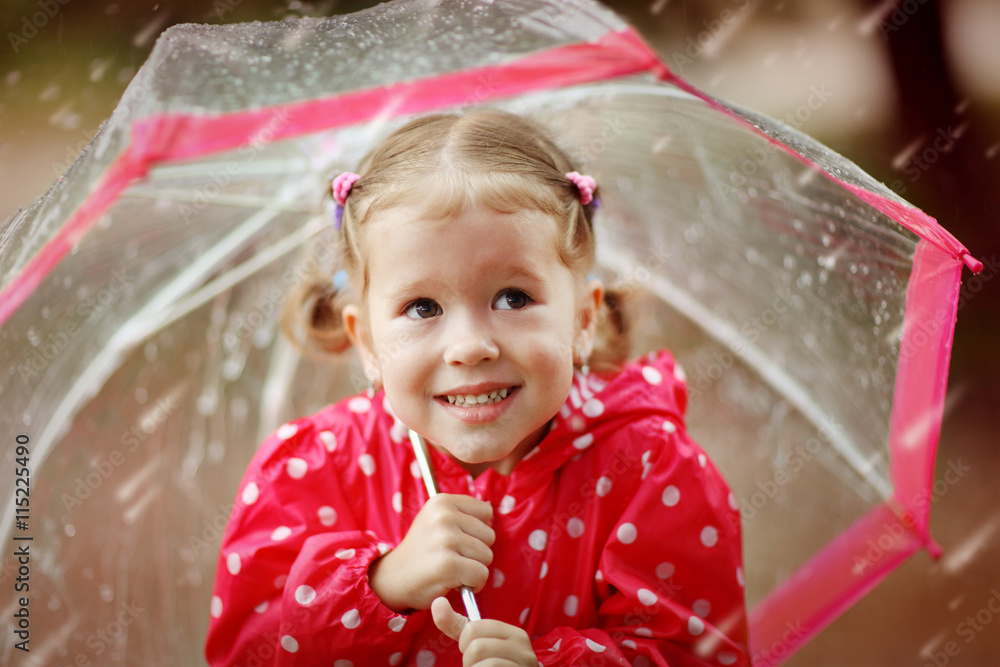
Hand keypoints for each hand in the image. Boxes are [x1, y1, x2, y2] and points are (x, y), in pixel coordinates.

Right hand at [369, 494, 494, 611]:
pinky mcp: (448, 564)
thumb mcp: (435, 521)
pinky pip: (481, 574)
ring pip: (487, 556)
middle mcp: (443, 516)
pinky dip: (474, 583)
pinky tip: (456, 582)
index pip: (485, 511)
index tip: (459, 540)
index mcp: (442, 502)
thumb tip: (492, 519)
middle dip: (475, 551)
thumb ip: (462, 515)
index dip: (477, 530)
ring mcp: (445, 539)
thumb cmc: (422, 551)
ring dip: (474, 568)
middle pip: (489, 535)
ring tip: (452, 569)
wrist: (392, 579)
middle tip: (452, 557)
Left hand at [432, 597, 538, 666]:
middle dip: (468, 660)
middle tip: (476, 665)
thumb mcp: (476, 644)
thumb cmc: (491, 666)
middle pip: (477, 646)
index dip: (465, 641)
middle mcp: (524, 649)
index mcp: (515, 634)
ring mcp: (524, 665)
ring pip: (483, 662)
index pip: (476, 627)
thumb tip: (438, 601)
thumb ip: (458, 626)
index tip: (471, 650)